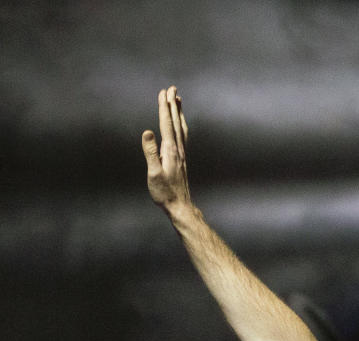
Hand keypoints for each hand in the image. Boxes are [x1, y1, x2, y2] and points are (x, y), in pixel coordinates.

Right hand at [142, 86, 193, 213]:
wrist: (179, 205)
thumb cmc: (164, 192)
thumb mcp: (154, 173)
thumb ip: (150, 152)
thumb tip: (147, 132)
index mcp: (170, 150)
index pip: (166, 124)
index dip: (164, 107)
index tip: (163, 92)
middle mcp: (178, 149)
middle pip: (175, 122)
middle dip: (172, 105)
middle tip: (172, 88)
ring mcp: (181, 154)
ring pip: (181, 128)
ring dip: (178, 112)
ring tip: (178, 99)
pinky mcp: (181, 159)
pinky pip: (182, 136)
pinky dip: (181, 125)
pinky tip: (179, 124)